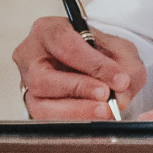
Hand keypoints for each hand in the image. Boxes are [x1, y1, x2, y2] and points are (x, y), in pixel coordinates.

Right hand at [12, 17, 145, 120]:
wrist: (91, 62)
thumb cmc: (100, 50)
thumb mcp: (119, 48)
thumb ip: (126, 67)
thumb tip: (120, 97)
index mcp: (48, 30)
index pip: (67, 46)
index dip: (94, 65)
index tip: (120, 79)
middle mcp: (30, 57)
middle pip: (44, 78)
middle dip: (79, 89)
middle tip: (106, 96)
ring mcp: (26, 84)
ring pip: (40, 104)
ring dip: (76, 111)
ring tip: (104, 111)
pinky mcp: (32, 106)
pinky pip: (46, 121)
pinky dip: (73, 122)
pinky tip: (95, 120)